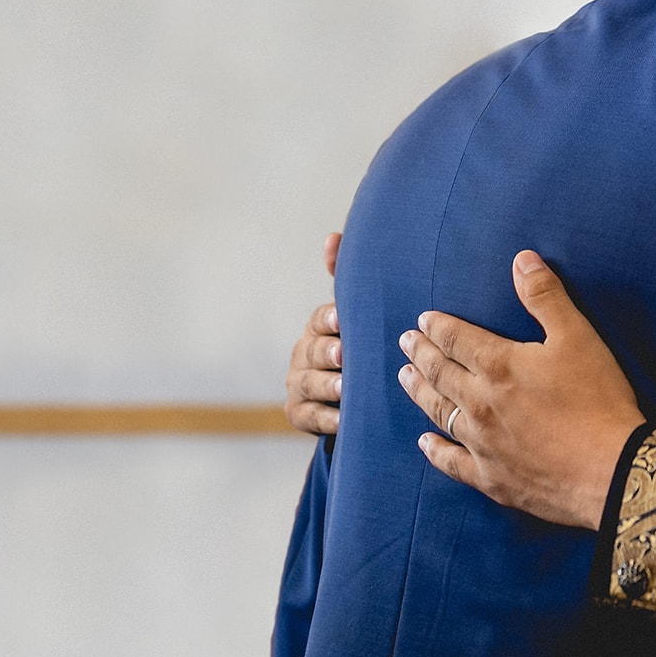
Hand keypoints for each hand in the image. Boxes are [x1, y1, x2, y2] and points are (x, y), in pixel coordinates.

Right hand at [284, 233, 343, 435]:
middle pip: (313, 351)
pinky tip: (342, 420)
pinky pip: (309, 417)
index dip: (329, 319)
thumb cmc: (357, 344)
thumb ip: (346, 280)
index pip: (320, 319)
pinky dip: (325, 419)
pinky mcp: (298, 413)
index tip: (341, 317)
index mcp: (320, 327)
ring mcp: (299, 383)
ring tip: (345, 389)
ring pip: (309, 384)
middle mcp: (304, 352)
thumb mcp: (355, 316)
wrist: (348, 394)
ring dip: (327, 386)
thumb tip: (333, 236)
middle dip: (327, 352)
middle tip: (344, 354)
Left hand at [398, 250, 644, 529]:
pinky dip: (434, 450)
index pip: (456, 339)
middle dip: (421, 354)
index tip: (424, 320)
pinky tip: (424, 442)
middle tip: (405, 342)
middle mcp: (480, 403)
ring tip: (405, 378)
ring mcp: (481, 443)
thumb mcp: (578, 336)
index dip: (438, 326)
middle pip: (440, 373)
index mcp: (499, 366)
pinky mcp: (491, 477)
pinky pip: (451, 462)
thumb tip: (522, 259)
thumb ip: (546, 297)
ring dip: (419, 392)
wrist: (612, 468)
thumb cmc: (598, 399)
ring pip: (439, 412)